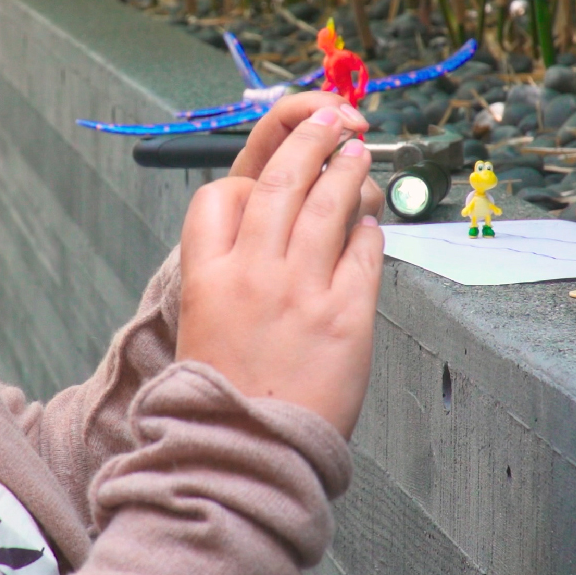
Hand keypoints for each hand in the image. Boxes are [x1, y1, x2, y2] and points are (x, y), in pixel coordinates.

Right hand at [179, 104, 382, 435]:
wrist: (249, 455)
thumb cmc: (226, 395)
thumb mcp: (203, 326)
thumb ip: (230, 274)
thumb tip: (271, 227)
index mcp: (207, 276)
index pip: (220, 197)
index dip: (246, 180)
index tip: (267, 176)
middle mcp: (252, 274)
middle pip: (282, 180)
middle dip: (310, 139)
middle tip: (332, 119)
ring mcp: (302, 291)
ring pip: (329, 205)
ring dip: (348, 169)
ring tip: (360, 150)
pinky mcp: (347, 315)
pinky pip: (365, 252)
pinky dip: (370, 230)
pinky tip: (371, 222)